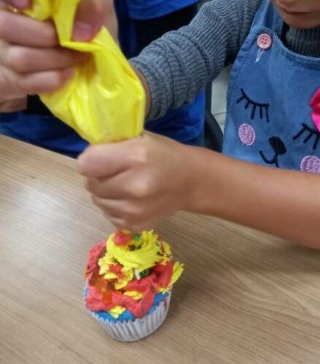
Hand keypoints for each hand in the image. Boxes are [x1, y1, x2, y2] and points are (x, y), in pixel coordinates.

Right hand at [0, 0, 117, 98]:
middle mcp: (3, 16)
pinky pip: (24, 81)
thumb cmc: (87, 24)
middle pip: (4, 25)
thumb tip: (79, 30)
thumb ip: (92, 5)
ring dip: (56, 60)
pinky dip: (52, 79)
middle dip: (46, 36)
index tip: (28, 2)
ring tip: (77, 57)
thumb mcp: (97, 6)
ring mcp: (1, 50)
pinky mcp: (7, 78)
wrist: (89, 62)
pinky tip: (67, 74)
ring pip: (18, 57)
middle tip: (74, 41)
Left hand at [78, 132, 192, 230]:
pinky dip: (114, 205)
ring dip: (105, 191)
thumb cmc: (163, 154)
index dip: (92, 158)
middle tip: (118, 170)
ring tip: (125, 184)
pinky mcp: (133, 225)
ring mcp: (133, 210)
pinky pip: (107, 213)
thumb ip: (112, 144)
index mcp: (136, 157)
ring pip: (97, 199)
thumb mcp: (141, 138)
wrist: (190, 182)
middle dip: (99, 175)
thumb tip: (85, 157)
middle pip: (90, 183)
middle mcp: (134, 187)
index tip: (104, 157)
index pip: (86, 163)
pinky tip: (130, 197)